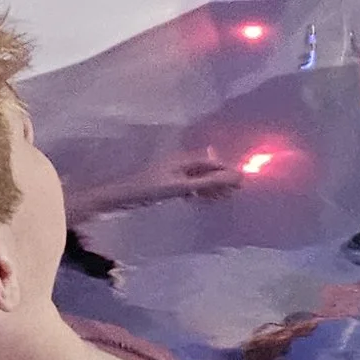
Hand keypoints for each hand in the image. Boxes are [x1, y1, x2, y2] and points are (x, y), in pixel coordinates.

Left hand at [71, 150, 240, 215]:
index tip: (242, 182)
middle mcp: (177, 162)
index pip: (211, 163)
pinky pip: (187, 185)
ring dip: (210, 186)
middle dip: (220, 179)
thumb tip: (237, 177)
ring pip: (196, 177)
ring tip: (222, 198)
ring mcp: (169, 173)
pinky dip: (197, 191)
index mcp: (182, 159)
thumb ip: (208, 184)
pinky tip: (199, 199)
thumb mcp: (180, 187)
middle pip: (205, 169)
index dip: (226, 171)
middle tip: (235, 193)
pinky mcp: (163, 184)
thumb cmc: (148, 190)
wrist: (118, 197)